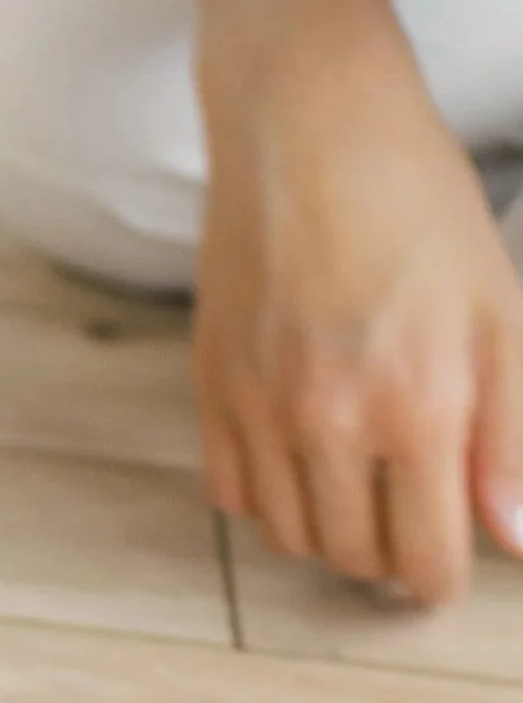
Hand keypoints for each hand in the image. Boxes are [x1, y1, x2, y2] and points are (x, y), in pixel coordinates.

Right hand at [197, 33, 522, 599]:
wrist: (308, 125)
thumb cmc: (416, 202)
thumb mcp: (501, 315)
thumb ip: (510, 436)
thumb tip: (514, 538)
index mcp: (418, 405)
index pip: (426, 559)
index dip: (446, 578)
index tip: (454, 556)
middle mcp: (327, 416)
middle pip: (351, 556)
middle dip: (389, 558)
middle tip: (411, 518)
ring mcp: (256, 398)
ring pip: (284, 533)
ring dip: (327, 533)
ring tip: (358, 492)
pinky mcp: (210, 374)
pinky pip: (226, 486)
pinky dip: (264, 497)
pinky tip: (298, 459)